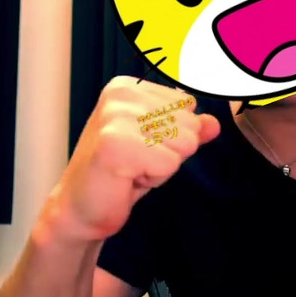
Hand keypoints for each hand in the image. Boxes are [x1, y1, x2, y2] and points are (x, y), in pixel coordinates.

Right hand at [38, 77, 220, 244]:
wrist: (81, 210)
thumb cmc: (119, 176)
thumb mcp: (160, 146)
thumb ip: (189, 131)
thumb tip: (214, 123)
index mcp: (129, 87)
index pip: (188, 105)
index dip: (173, 135)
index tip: (141, 147)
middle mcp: (121, 94)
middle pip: (190, 124)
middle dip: (170, 152)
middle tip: (135, 162)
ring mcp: (116, 116)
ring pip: (184, 144)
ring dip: (162, 166)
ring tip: (131, 169)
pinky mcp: (116, 143)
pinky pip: (170, 163)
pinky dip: (154, 178)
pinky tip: (127, 179)